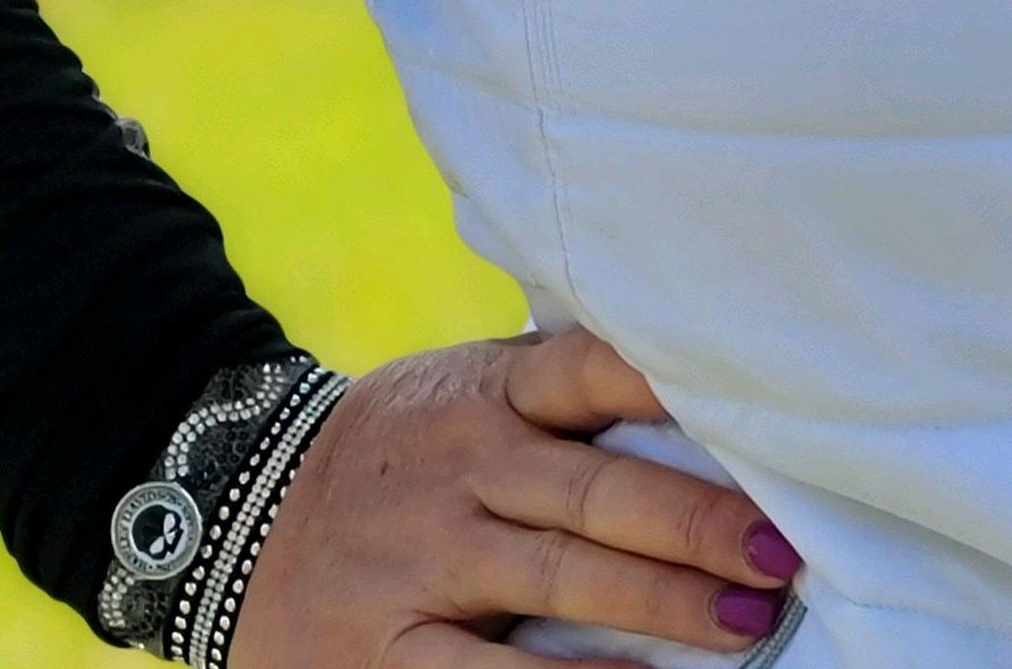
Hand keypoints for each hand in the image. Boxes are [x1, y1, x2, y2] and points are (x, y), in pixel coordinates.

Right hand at [227, 327, 800, 666]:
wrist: (233, 518)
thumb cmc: (395, 451)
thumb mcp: (460, 391)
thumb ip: (554, 393)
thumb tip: (692, 384)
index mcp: (487, 392)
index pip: (592, 369)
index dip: (674, 386)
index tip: (761, 410)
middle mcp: (459, 467)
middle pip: (597, 492)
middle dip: (697, 524)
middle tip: (779, 552)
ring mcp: (420, 558)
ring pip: (559, 579)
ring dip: (661, 607)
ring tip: (745, 624)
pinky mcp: (385, 648)